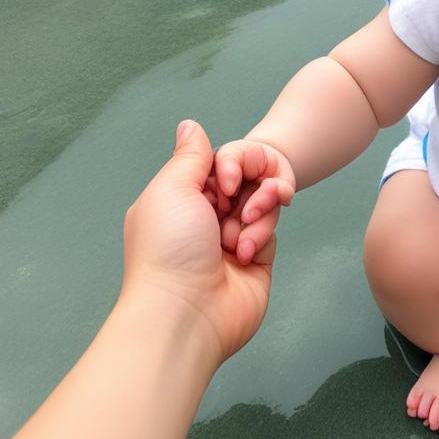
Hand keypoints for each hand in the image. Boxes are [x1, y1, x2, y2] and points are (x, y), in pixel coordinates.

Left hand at [122, 120, 275, 364]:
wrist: (187, 313)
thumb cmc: (170, 249)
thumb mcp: (172, 190)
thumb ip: (190, 156)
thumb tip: (190, 125)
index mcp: (178, 200)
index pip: (215, 168)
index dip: (229, 168)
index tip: (226, 181)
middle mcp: (202, 220)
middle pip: (242, 185)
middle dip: (248, 191)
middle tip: (237, 209)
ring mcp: (229, 243)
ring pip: (259, 207)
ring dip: (254, 218)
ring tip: (237, 240)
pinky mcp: (254, 263)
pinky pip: (268, 235)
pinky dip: (259, 239)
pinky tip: (243, 256)